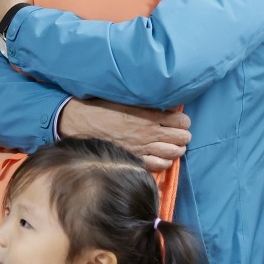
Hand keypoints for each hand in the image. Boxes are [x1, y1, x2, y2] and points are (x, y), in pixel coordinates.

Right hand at [57, 98, 191, 172]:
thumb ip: (149, 103)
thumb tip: (168, 104)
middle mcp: (150, 133)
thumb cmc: (101, 107)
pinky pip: (159, 165)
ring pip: (174, 152)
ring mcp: (143, 148)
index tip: (178, 121)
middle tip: (177, 134)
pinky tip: (162, 157)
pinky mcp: (134, 158)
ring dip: (176, 149)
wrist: (80, 122)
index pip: (182, 121)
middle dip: (183, 135)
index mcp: (149, 115)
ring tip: (173, 146)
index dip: (183, 121)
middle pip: (182, 137)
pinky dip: (165, 162)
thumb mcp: (127, 99)